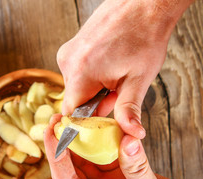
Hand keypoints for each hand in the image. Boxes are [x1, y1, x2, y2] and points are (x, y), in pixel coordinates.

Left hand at [44, 115, 202, 178]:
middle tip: (58, 121)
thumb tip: (126, 140)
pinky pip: (106, 158)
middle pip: (72, 170)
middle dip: (64, 145)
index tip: (52, 134)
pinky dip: (104, 143)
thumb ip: (136, 168)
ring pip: (88, 162)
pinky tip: (100, 128)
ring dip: (82, 142)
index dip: (57, 156)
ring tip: (75, 120)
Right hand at [57, 0, 192, 138]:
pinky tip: (108, 63)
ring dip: (93, 87)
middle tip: (117, 90)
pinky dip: (90, 74)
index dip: (87, 120)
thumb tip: (132, 133)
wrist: (143, 5)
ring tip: (114, 72)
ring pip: (76, 85)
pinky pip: (76, 71)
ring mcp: (68, 52)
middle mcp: (68, 62)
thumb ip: (129, 110)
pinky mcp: (71, 46)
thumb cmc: (144, 37)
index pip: (71, 112)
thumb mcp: (138, 79)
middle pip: (75, 98)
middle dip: (95, 101)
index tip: (102, 118)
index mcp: (80, 74)